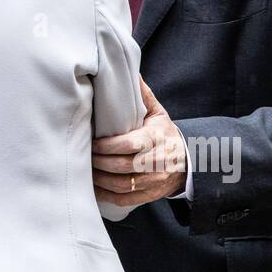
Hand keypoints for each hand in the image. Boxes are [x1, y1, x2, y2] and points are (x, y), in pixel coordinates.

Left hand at [92, 77, 186, 207]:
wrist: (187, 163)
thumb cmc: (165, 134)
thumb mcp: (157, 113)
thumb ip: (142, 95)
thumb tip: (130, 71)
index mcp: (156, 139)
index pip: (130, 144)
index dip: (108, 145)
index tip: (93, 141)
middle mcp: (156, 162)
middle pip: (123, 166)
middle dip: (99, 162)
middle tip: (84, 154)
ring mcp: (153, 181)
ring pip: (122, 185)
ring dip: (100, 179)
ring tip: (86, 169)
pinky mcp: (149, 195)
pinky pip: (125, 199)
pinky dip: (106, 195)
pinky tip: (94, 187)